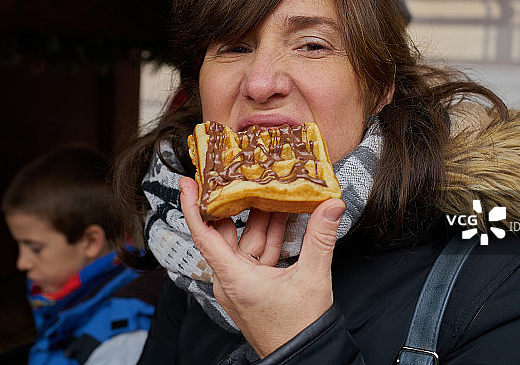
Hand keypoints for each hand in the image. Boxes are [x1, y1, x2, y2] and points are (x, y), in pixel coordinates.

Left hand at [180, 176, 344, 357]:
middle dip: (235, 203)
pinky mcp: (253, 286)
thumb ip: (321, 238)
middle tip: (238, 174)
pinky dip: (268, 235)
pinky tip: (282, 217)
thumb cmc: (298, 329)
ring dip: (259, 218)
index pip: (203, 235)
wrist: (304, 358)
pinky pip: (256, 253)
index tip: (188, 183)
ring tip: (269, 188)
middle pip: (226, 232)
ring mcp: (241, 283)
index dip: (192, 206)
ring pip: (245, 241)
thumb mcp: (313, 278)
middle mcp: (230, 279)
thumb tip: (331, 206)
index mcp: (233, 277)